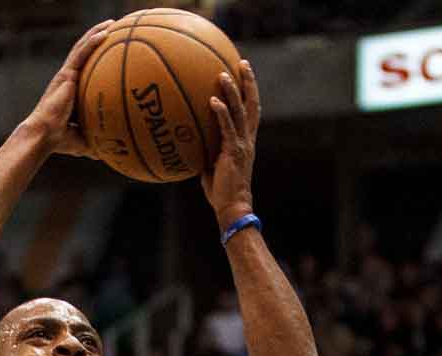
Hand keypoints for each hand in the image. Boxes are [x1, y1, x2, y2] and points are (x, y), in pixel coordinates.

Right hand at [22, 20, 114, 157]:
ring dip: (97, 32)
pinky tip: (106, 32)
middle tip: (115, 28)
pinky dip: (93, 41)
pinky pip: (81, 53)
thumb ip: (98, 141)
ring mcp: (66, 75)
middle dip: (98, 38)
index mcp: (72, 90)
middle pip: (85, 52)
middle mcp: (69, 79)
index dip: (97, 57)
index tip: (113, 49)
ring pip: (83, 47)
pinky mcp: (65, 74)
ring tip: (112, 22)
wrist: (44, 136)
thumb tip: (113, 154)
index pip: (86, 69)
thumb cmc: (60, 141)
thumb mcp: (84, 140)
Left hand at [202, 61, 259, 228]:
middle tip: (241, 62)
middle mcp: (248, 139)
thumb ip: (206, 152)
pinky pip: (228, 128)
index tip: (243, 73)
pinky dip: (221, 113)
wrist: (232, 207)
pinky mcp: (234, 151)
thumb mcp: (212, 167)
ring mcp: (242, 144)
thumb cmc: (221, 192)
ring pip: (241, 111)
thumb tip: (189, 144)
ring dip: (232, 92)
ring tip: (222, 74)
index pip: (251, 111)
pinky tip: (212, 101)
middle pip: (252, 104)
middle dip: (248, 82)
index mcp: (245, 141)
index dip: (249, 91)